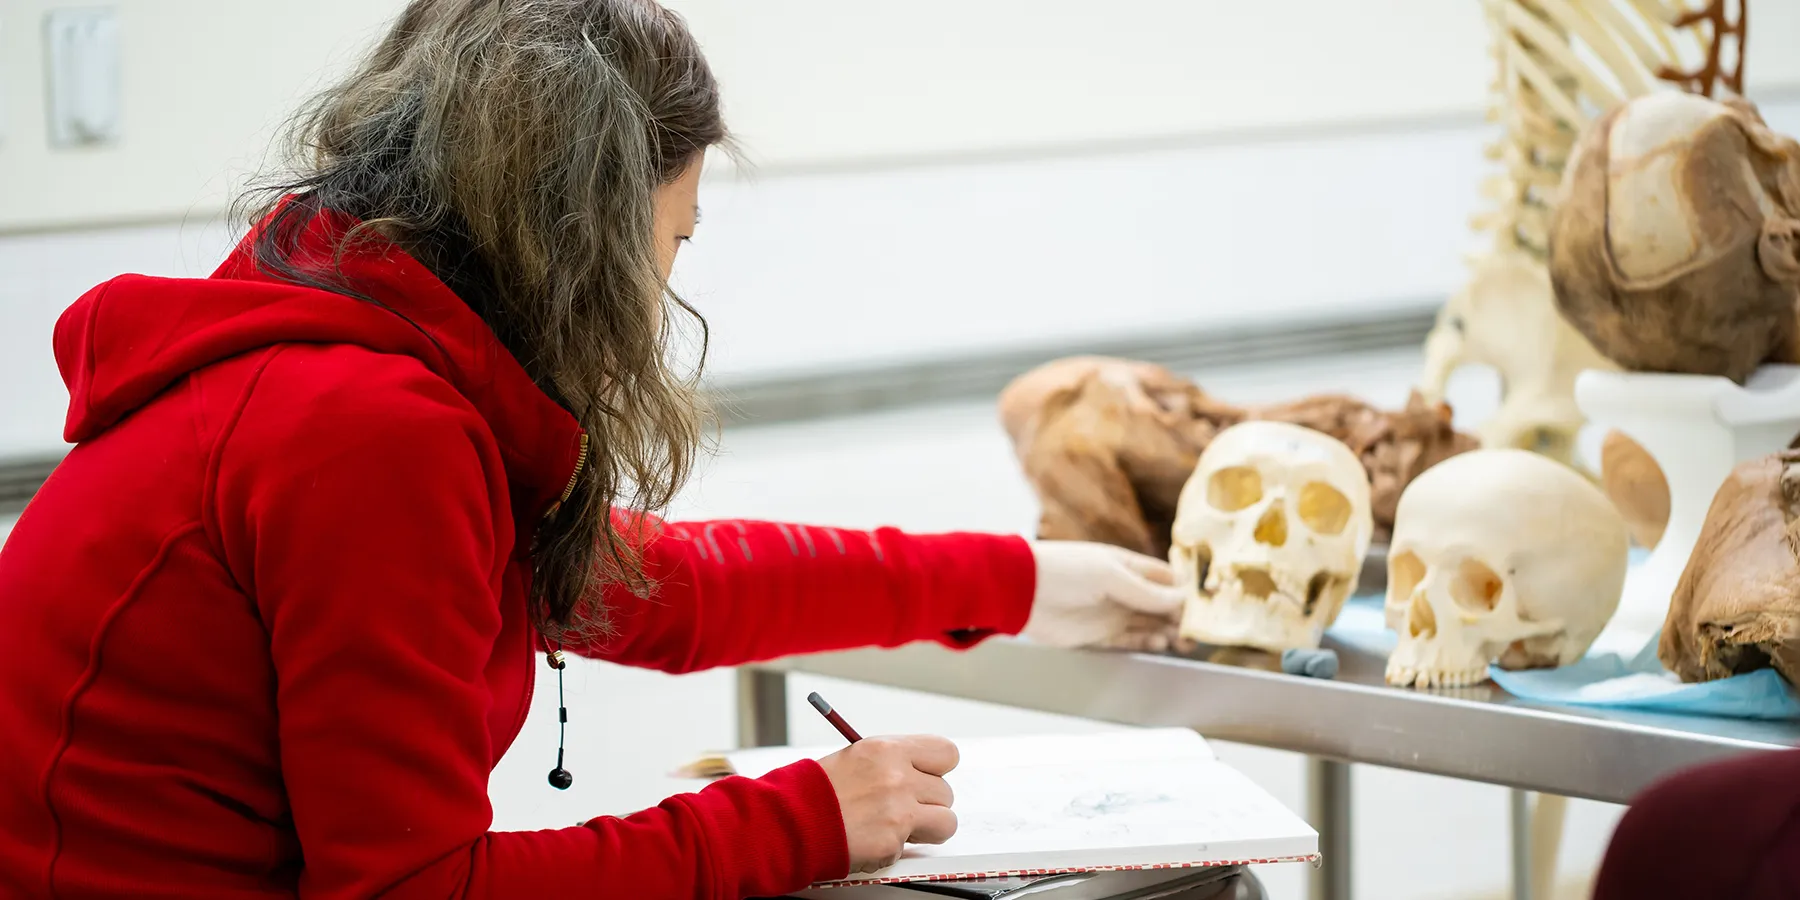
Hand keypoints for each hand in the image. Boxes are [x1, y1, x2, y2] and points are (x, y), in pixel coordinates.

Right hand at [817, 735, 958, 873]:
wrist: (789, 821)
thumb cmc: (817, 790)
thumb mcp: (856, 758)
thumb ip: (892, 762)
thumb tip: (921, 772)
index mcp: (888, 750)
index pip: (946, 753)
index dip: (937, 769)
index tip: (927, 777)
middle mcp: (898, 777)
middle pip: (945, 792)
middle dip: (928, 804)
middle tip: (903, 809)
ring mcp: (898, 812)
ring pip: (945, 822)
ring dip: (925, 828)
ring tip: (896, 827)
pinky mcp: (892, 842)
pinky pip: (911, 848)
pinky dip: (894, 849)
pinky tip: (870, 840)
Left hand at [1021, 540, 1185, 651]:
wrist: (1021, 591)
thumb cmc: (1064, 570)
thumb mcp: (1110, 575)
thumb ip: (1146, 591)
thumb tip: (1182, 599)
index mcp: (1127, 566)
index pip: (1166, 579)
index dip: (1185, 592)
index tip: (1205, 606)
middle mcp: (1122, 589)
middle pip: (1161, 605)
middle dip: (1181, 617)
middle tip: (1197, 631)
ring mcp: (1110, 612)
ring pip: (1149, 625)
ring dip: (1167, 632)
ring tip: (1181, 641)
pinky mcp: (1097, 635)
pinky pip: (1129, 640)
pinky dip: (1146, 643)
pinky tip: (1159, 644)